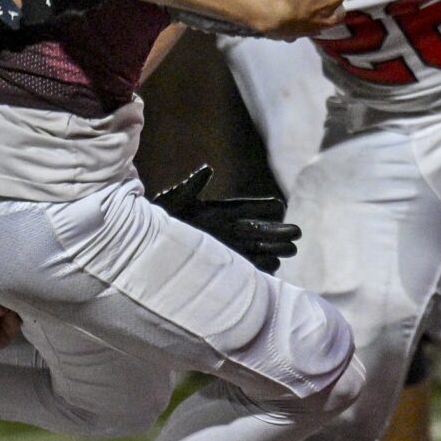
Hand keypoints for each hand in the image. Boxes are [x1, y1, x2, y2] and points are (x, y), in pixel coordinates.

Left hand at [150, 165, 300, 270]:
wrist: (143, 240)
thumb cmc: (158, 216)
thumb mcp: (174, 199)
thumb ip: (191, 187)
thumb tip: (206, 170)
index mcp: (217, 212)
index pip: (246, 209)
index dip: (262, 207)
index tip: (279, 207)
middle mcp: (224, 230)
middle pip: (256, 230)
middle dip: (277, 232)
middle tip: (298, 235)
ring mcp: (223, 248)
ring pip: (254, 248)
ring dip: (273, 251)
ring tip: (291, 253)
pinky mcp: (219, 264)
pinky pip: (243, 266)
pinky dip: (258, 267)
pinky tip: (273, 269)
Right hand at [247, 0, 365, 38]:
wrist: (268, 11)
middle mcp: (328, 15)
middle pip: (342, 10)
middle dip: (339, 0)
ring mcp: (312, 28)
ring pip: (323, 24)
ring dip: (320, 14)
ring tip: (310, 4)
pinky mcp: (293, 36)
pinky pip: (299, 31)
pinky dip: (296, 24)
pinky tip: (288, 18)